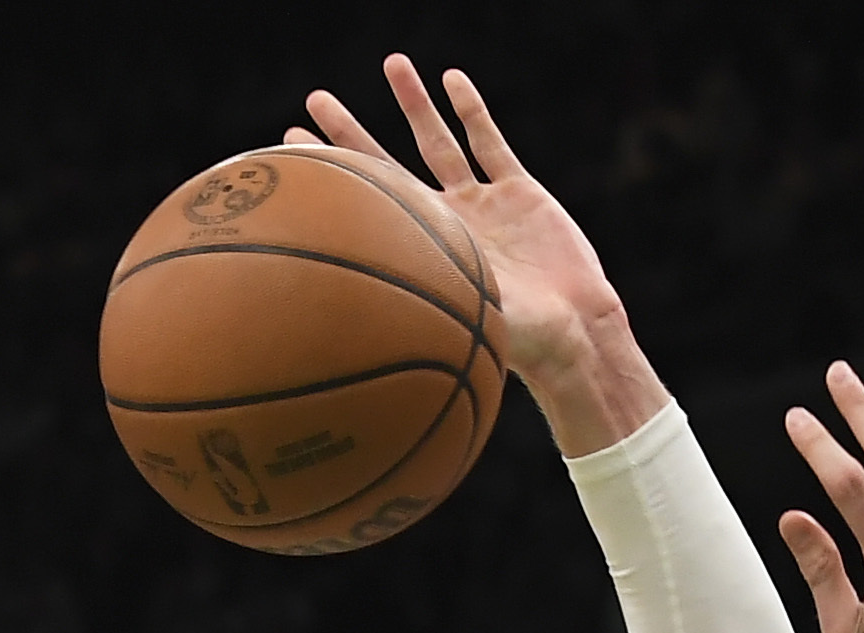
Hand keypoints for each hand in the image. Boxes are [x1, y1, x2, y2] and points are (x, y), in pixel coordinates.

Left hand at [289, 60, 635, 411]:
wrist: (574, 331)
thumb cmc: (519, 337)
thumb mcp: (462, 311)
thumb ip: (422, 291)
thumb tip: (357, 300)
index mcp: (424, 250)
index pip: (363, 201)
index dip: (330, 171)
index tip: (289, 145)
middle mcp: (446, 222)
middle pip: (386, 164)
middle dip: (350, 131)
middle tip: (314, 99)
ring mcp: (483, 204)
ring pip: (440, 141)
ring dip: (415, 103)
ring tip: (393, 64)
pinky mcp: (520, 193)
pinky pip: (491, 143)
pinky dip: (472, 111)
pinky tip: (452, 81)